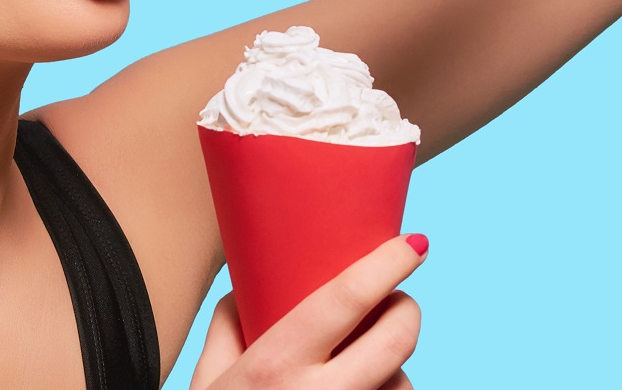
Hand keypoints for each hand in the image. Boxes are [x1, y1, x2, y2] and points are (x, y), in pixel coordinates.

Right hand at [188, 233, 426, 389]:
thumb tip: (244, 285)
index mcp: (273, 366)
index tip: (413, 244)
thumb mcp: (208, 379)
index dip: (386, 266)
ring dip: (395, 367)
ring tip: (366, 366)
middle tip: (398, 299)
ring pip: (402, 383)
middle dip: (408, 309)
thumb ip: (227, 326)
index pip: (344, 300)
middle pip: (396, 340)